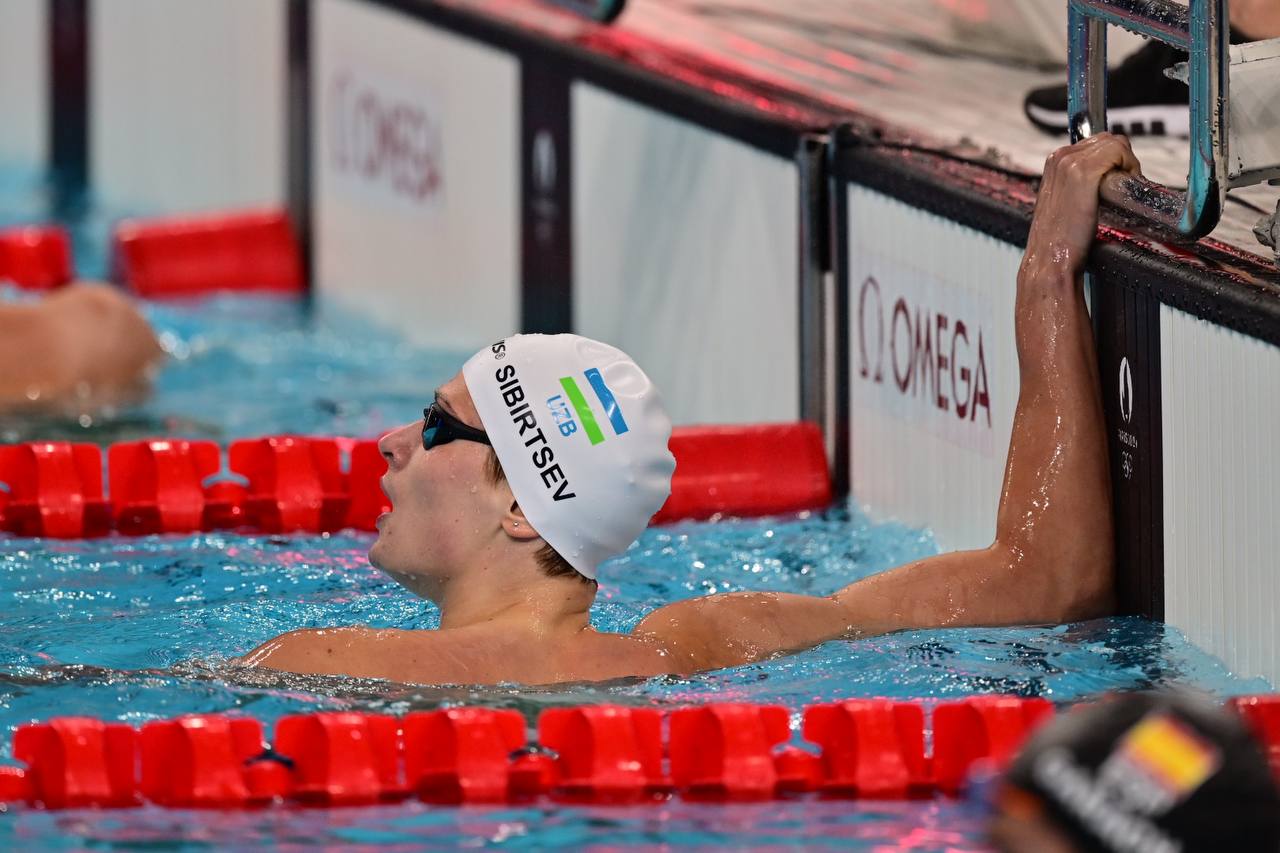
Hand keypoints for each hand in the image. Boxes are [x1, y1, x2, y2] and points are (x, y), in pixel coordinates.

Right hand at [1024, 133, 1140, 277]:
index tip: (1115, 182)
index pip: (1097, 142)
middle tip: (1120, 188)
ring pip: (1116, 143)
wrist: (1050, 259)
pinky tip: (1120, 190)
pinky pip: (1118, 152)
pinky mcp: (1083, 172)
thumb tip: (1104, 176)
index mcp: (1054, 162)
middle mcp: (1060, 157)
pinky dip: (1129, 166)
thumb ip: (1078, 184)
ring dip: (1126, 164)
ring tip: (1120, 192)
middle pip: (1108, 139)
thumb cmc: (1059, 240)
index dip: (1113, 160)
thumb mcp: (1064, 203)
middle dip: (1121, 160)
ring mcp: (1071, 163)